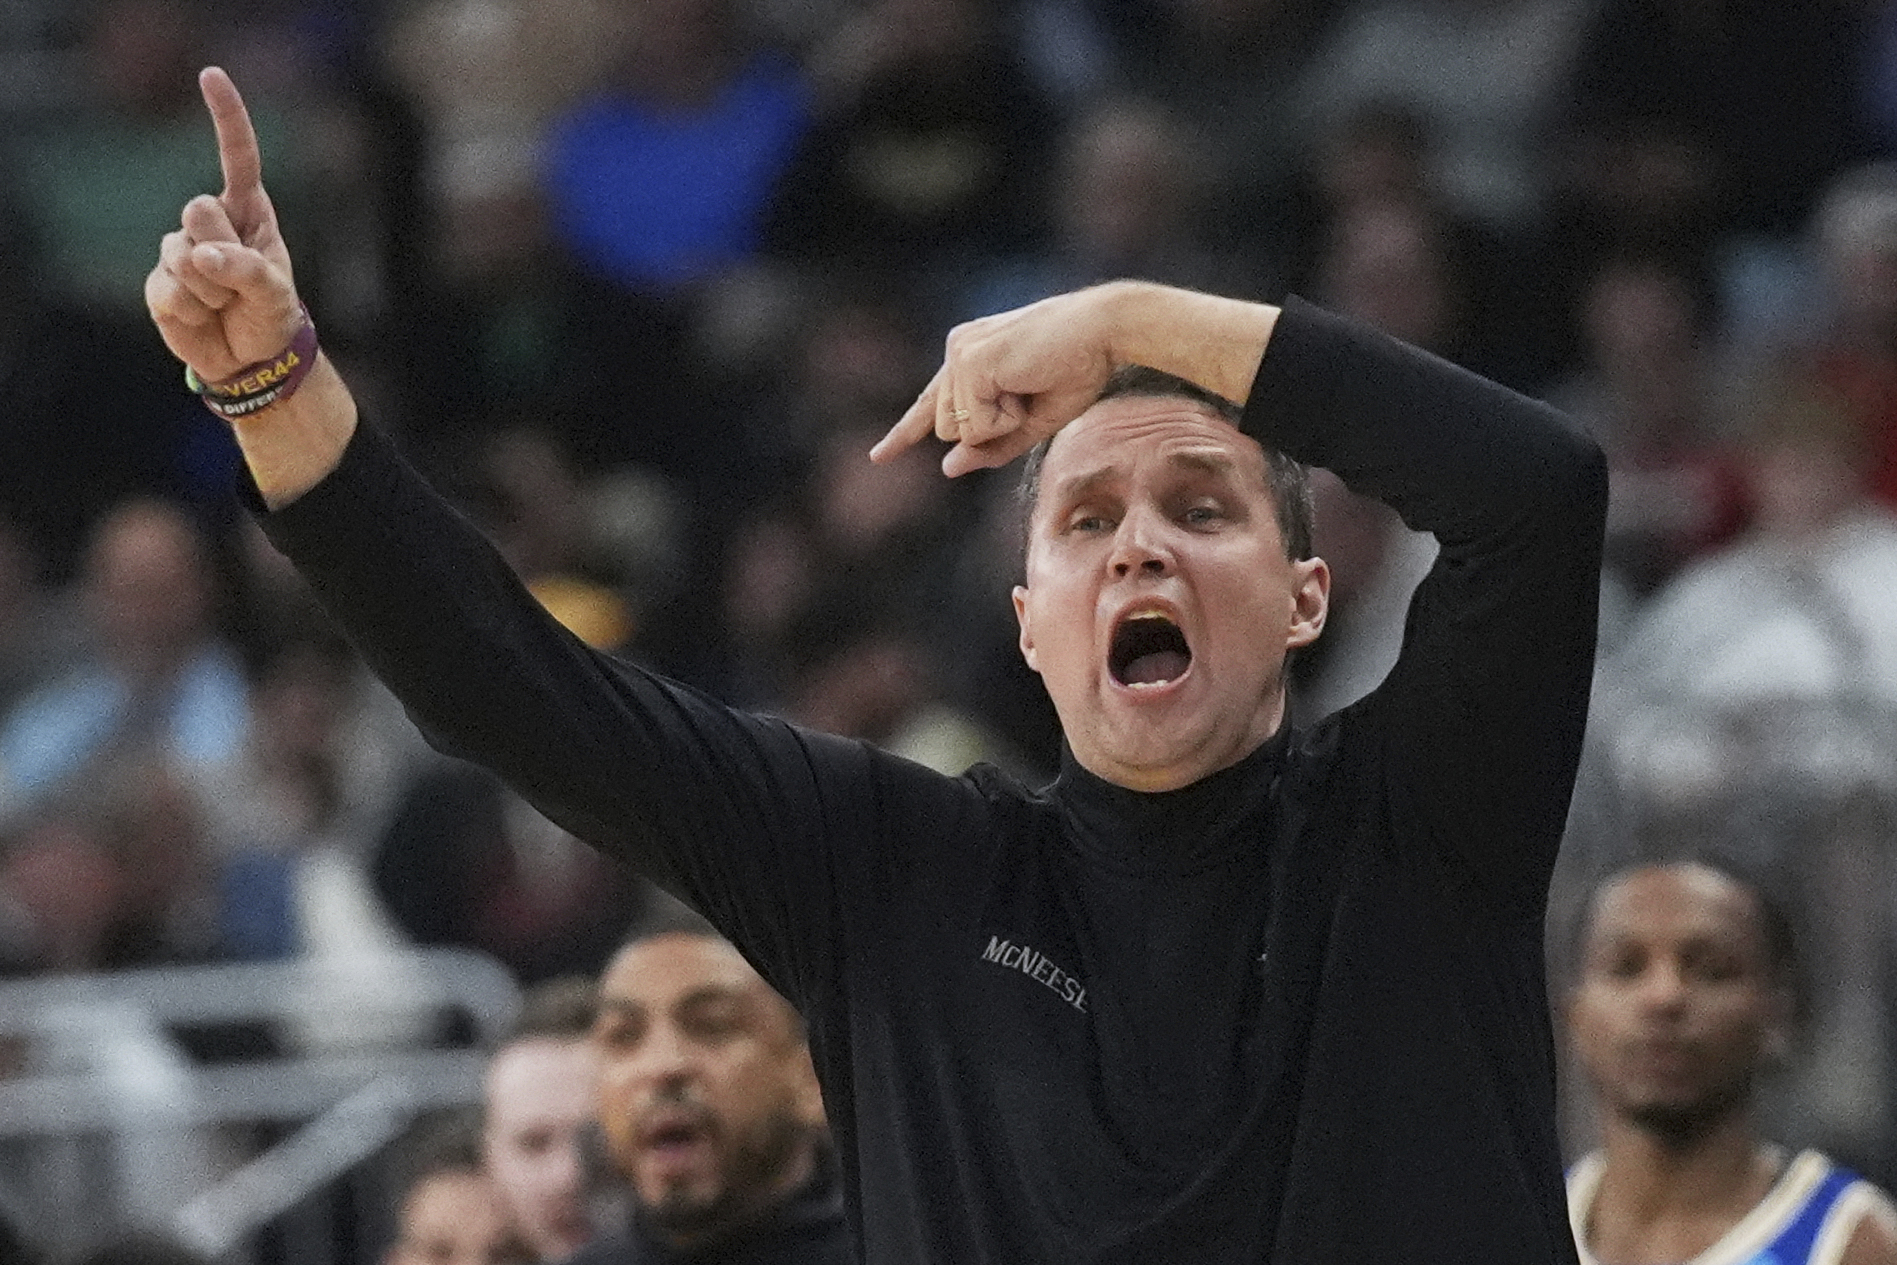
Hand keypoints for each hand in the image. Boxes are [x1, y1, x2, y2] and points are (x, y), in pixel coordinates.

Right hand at [145, 67, 302, 380]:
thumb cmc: (271, 316)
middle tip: (239, 284)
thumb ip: (246, 269)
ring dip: (210, 291)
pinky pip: (170, 290)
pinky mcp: (158, 281)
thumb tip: (202, 254)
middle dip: (222, 252)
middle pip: (199, 210)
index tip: (210, 75)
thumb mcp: (274, 294)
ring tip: (225, 305)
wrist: (250, 359)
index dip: (226, 117)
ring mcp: (178, 248)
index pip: (238, 158)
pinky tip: (203, 317)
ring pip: (182, 255)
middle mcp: (210, 221)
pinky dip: (192, 311)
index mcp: (247, 211)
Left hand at [870, 287, 1123, 476]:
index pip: (931, 404)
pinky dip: (1005, 420)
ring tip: (1029, 387)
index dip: (905, 432)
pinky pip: (974, 425)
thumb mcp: (1031, 422)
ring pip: (955, 431)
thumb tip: (947, 468)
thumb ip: (989, 447)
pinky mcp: (969, 361)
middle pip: (946, 430)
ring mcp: (960, 353)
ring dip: (998, 424)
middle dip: (990, 431)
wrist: (1104, 333)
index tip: (880, 456)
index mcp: (970, 357)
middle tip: (1030, 396)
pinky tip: (1025, 386)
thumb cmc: (1077, 370)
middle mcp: (958, 350)